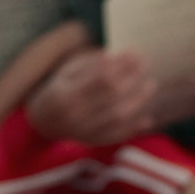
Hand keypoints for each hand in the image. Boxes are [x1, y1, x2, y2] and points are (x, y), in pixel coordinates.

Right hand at [24, 48, 157, 144]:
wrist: (43, 123)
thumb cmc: (59, 90)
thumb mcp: (66, 73)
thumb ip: (89, 65)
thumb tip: (116, 56)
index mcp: (65, 94)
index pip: (100, 78)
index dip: (120, 65)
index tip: (134, 52)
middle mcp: (74, 114)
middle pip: (112, 95)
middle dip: (132, 77)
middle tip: (146, 62)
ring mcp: (83, 130)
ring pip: (117, 116)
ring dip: (138, 100)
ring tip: (151, 84)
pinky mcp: (92, 142)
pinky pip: (117, 136)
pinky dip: (134, 129)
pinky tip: (148, 119)